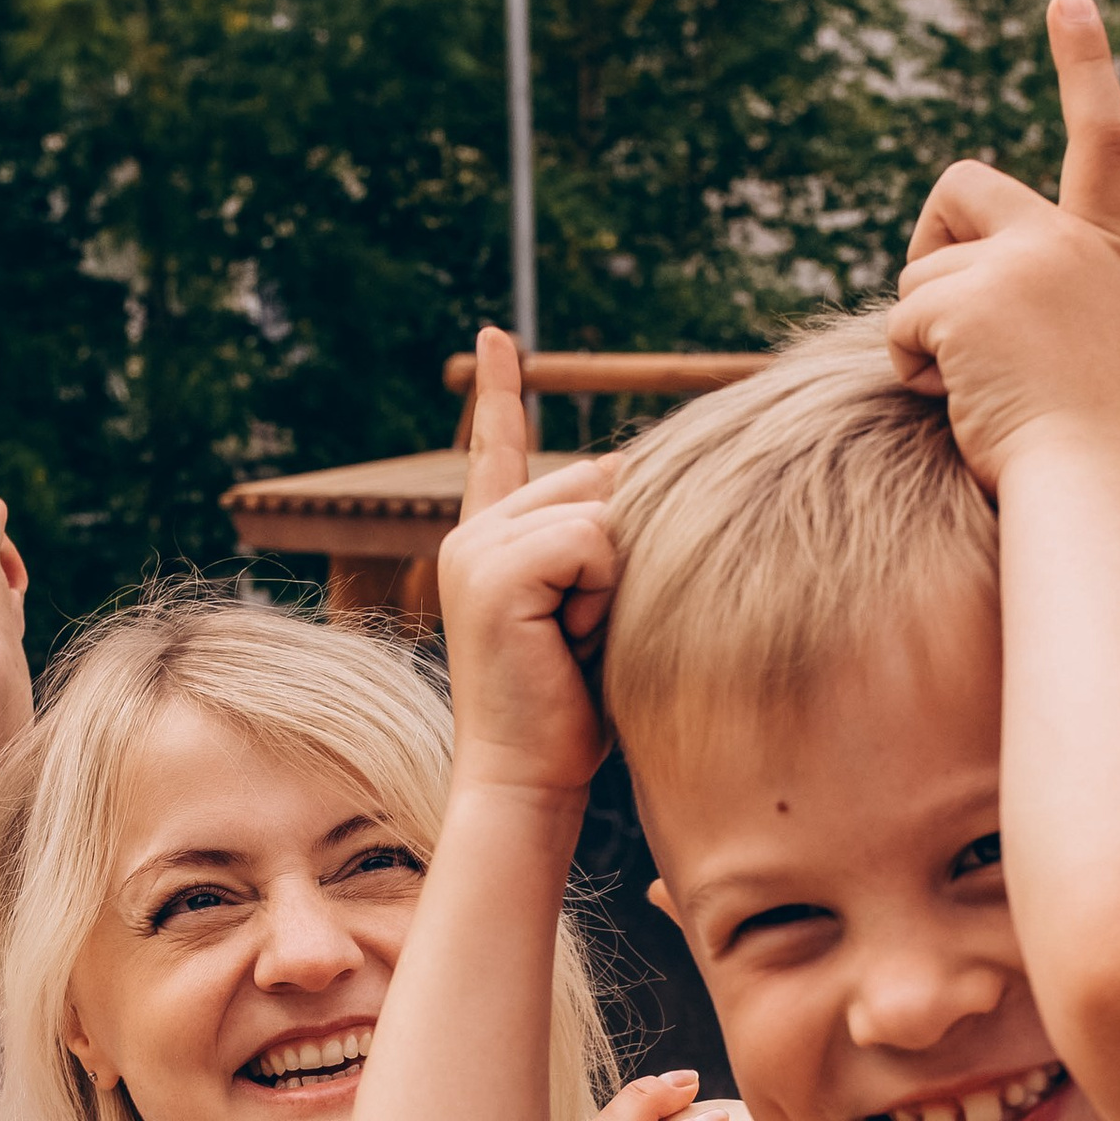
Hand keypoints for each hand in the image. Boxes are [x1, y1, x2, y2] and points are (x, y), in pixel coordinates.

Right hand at [439, 332, 618, 801]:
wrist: (527, 781)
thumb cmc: (575, 716)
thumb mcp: (599, 615)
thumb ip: (609, 549)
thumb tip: (645, 480)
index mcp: (491, 544)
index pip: (497, 451)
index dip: (499, 394)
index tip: (493, 338)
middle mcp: (474, 534)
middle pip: (599, 480)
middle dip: (625, 552)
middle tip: (585, 637)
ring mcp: (477, 547)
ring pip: (603, 511)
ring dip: (619, 580)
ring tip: (577, 643)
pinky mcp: (493, 567)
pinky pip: (594, 541)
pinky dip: (606, 594)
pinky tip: (570, 641)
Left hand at [883, 0, 1119, 492]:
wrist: (1096, 492)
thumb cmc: (1081, 455)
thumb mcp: (1073, 358)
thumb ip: (1027, 308)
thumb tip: (937, 316)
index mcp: (1104, 253)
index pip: (1101, 142)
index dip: (1084, 66)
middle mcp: (1068, 241)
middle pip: (958, 185)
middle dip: (930, 243)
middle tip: (946, 327)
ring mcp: (1024, 263)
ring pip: (918, 275)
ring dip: (922, 335)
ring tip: (980, 390)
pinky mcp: (972, 299)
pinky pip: (900, 323)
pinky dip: (910, 369)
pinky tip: (961, 401)